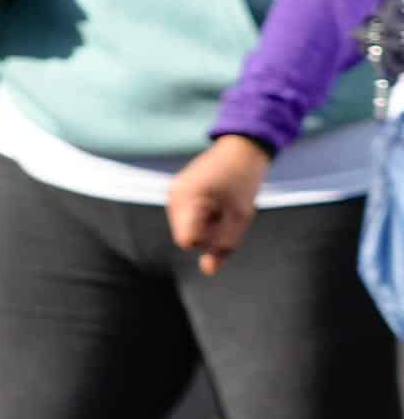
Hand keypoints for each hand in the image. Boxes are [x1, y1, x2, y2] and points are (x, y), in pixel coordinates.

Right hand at [167, 135, 269, 274]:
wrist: (242, 147)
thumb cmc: (244, 181)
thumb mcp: (241, 216)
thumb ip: (225, 245)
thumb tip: (208, 271)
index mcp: (186, 200)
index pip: (188, 240)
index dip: (209, 240)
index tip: (227, 226)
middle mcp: (174, 197)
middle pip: (188, 236)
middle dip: (210, 233)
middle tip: (231, 214)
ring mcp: (174, 193)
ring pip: (188, 228)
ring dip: (209, 224)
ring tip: (225, 206)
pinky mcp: (179, 191)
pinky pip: (189, 217)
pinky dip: (205, 216)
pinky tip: (218, 201)